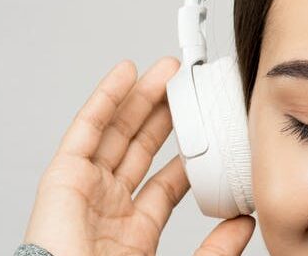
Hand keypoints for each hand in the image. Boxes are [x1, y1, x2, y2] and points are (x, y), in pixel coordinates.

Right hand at [23, 57, 254, 254]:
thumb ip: (216, 248)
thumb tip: (244, 224)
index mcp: (136, 231)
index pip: (168, 181)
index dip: (187, 152)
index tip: (209, 129)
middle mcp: (109, 207)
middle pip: (141, 149)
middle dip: (165, 114)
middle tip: (188, 86)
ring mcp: (86, 191)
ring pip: (117, 133)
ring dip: (141, 98)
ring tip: (168, 70)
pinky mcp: (63, 180)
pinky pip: (86, 131)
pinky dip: (105, 99)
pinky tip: (127, 74)